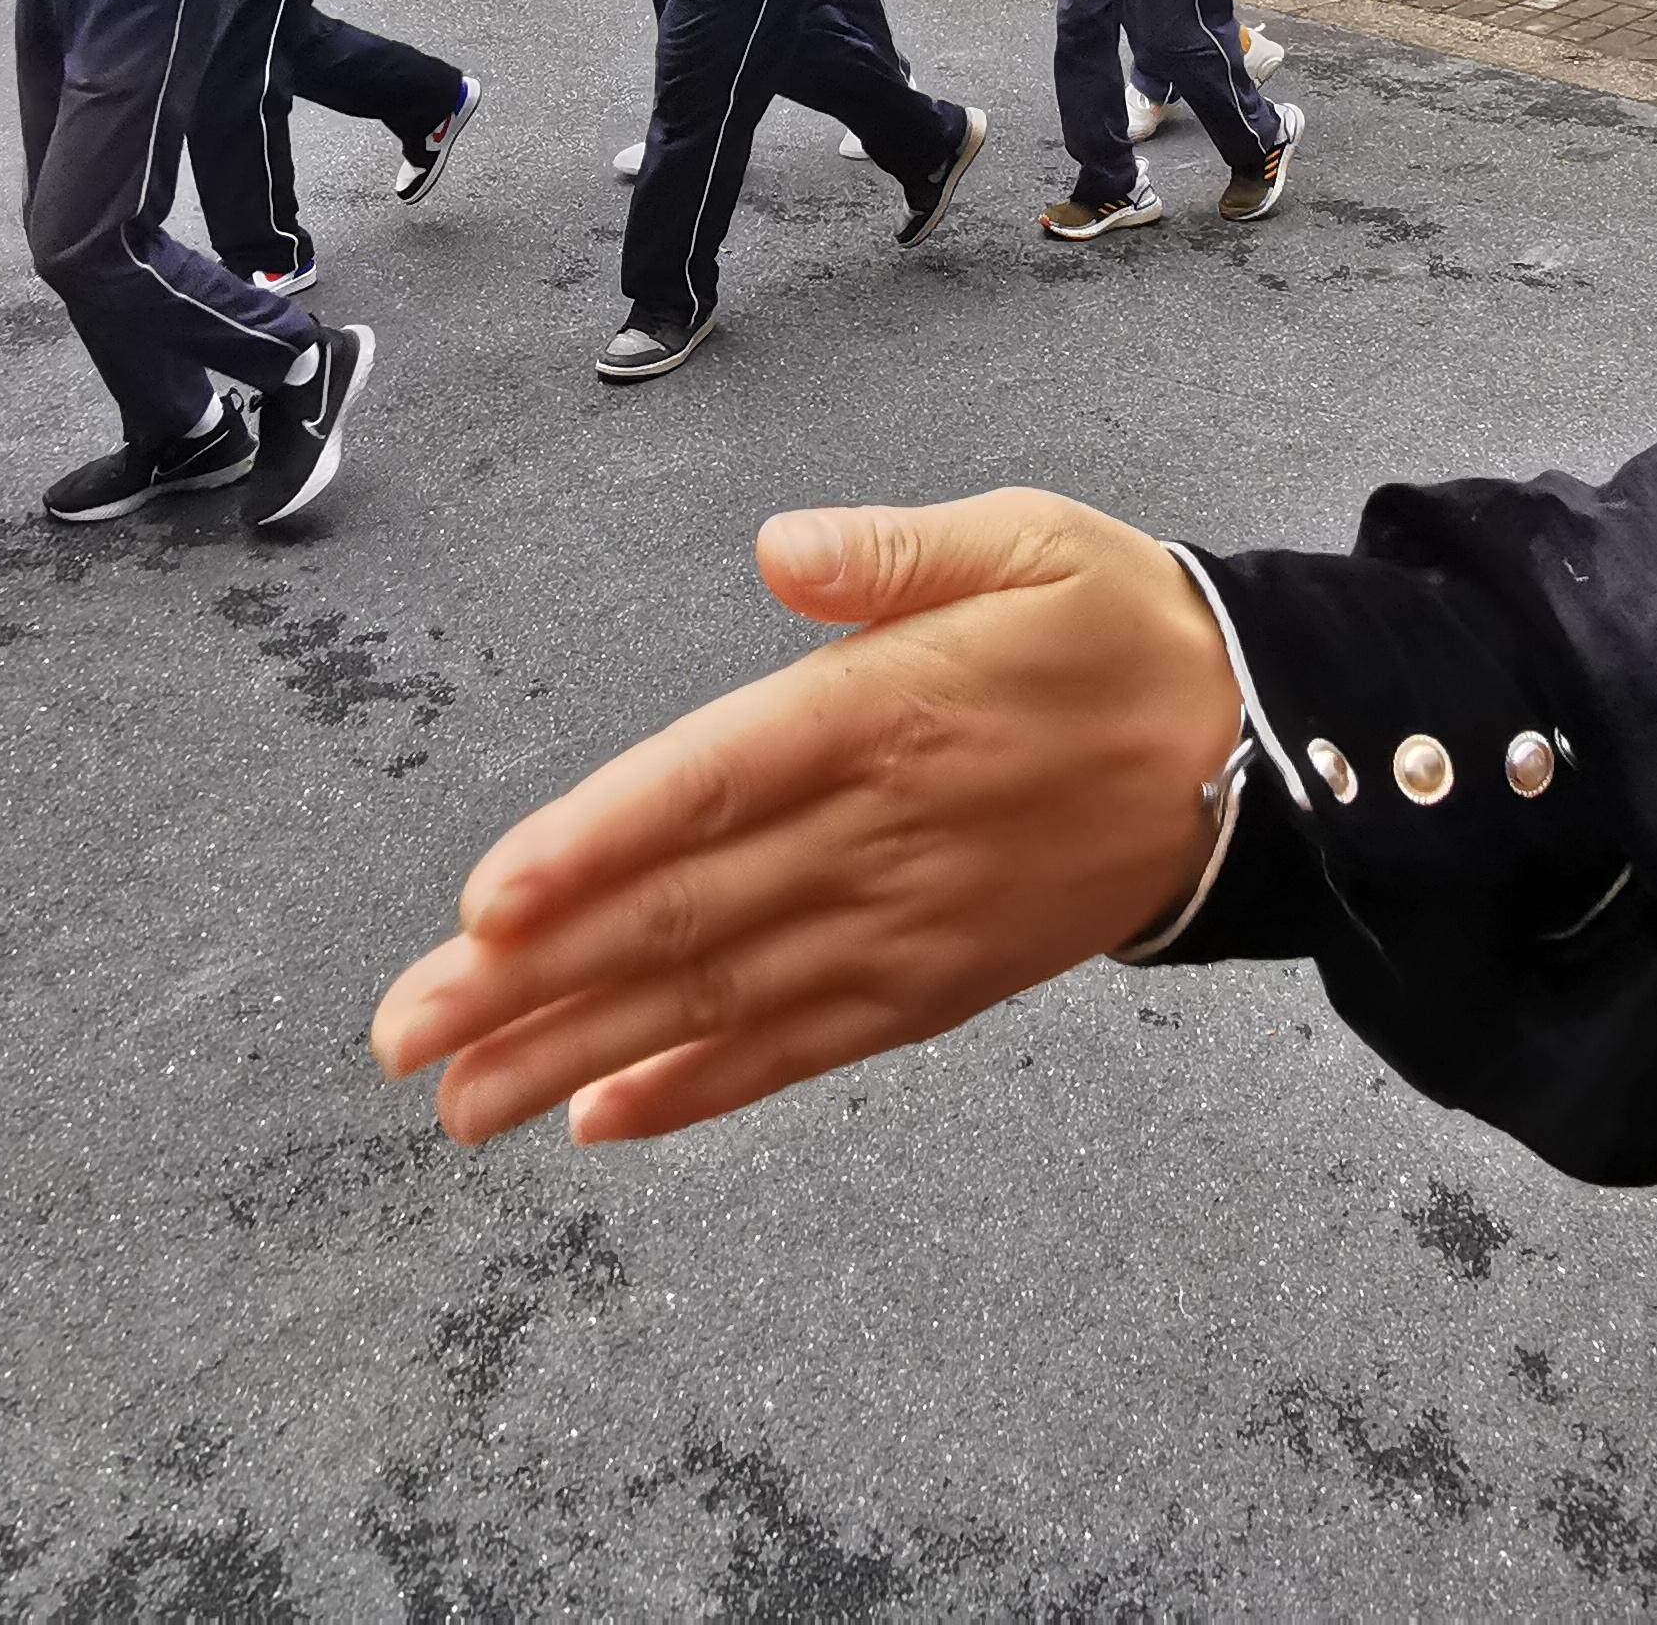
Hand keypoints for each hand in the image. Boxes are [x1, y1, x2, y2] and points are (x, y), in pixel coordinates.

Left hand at [370, 492, 1239, 1146]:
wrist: (1253, 756)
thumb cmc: (1115, 631)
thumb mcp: (1025, 539)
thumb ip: (894, 551)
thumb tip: (781, 551)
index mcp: (885, 712)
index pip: (710, 785)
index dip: (593, 847)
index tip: (488, 904)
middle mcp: (879, 834)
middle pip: (680, 914)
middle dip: (531, 982)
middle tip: (403, 1034)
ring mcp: (903, 926)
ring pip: (717, 999)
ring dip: (579, 1053)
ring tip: (460, 1101)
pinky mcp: (932, 987)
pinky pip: (799, 1049)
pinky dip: (698, 1090)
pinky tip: (600, 1117)